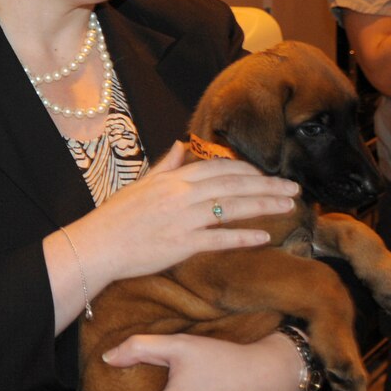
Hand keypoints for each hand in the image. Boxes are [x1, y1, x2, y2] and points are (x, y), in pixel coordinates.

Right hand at [69, 141, 296, 286]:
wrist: (96, 245)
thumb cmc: (115, 217)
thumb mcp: (140, 184)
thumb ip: (166, 166)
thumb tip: (182, 145)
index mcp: (172, 179)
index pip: (218, 168)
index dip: (247, 171)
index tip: (267, 175)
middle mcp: (181, 195)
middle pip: (233, 186)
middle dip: (267, 186)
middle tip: (294, 188)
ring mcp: (183, 219)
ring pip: (232, 208)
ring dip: (264, 205)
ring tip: (289, 206)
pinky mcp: (182, 244)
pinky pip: (219, 239)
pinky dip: (242, 237)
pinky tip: (264, 237)